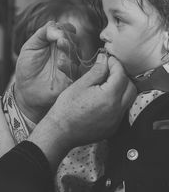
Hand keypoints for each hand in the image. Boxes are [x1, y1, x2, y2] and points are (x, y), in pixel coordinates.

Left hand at [15, 21, 79, 122]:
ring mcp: (70, 65)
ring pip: (78, 54)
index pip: (69, 30)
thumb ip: (42, 33)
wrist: (25, 90)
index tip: (55, 31)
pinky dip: (69, 65)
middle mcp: (66, 52)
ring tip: (61, 45)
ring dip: (70, 48)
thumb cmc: (27, 67)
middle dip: (69, 37)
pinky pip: (76, 71)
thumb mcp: (30, 47)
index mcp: (57, 42)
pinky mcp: (71, 79)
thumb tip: (55, 25)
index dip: (65, 28)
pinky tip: (60, 63)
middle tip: (60, 39)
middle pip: (76, 40)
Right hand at [28, 53, 135, 169]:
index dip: (115, 64)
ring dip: (122, 89)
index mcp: (109, 96)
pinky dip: (117, 101)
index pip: (121, 74)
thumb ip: (96, 71)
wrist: (61, 131)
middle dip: (122, 76)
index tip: (108, 59)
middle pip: (130, 87)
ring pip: (128, 99)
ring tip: (106, 84)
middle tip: (108, 71)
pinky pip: (122, 111)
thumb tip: (104, 59)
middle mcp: (117, 109)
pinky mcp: (113, 128)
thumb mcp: (80, 85)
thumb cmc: (66, 108)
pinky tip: (103, 99)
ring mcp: (116, 120)